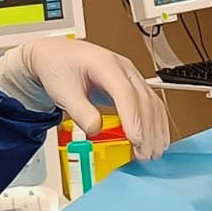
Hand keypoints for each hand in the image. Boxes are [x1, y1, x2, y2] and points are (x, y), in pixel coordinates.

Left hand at [0, 38, 169, 159]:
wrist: (56, 57)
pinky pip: (150, 104)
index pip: (125, 92)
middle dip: (147, 129)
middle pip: (143, 99)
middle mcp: (123, 68)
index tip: (136, 139)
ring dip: (155, 129)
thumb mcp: (62, 90)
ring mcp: (130, 77)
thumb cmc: (59, 67)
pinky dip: (155, 123)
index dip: (132, 117)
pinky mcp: (132, 86)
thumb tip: (95, 129)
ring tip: (153, 152)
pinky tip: (155, 139)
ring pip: (152, 103)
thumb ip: (79, 110)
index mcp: (105, 63)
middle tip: (144, 153)